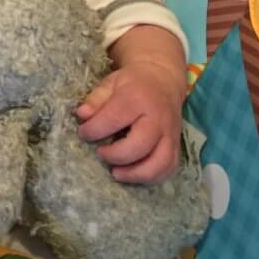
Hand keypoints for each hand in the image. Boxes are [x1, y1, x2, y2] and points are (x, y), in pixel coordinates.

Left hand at [76, 57, 185, 183]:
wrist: (163, 80)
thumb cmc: (132, 83)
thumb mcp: (110, 82)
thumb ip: (96, 99)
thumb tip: (82, 115)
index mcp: (137, 98)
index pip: (114, 118)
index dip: (94, 130)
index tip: (82, 133)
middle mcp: (157, 118)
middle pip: (140, 145)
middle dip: (116, 155)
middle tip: (100, 153)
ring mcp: (170, 133)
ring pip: (160, 162)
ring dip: (136, 174)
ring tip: (116, 172)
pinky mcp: (176, 144)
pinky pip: (170, 167)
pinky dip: (152, 177)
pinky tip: (134, 175)